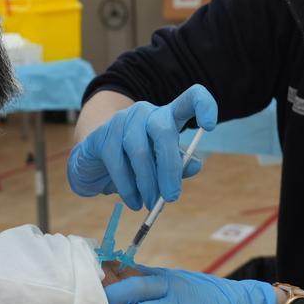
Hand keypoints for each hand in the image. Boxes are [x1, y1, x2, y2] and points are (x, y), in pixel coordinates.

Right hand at [68, 85, 216, 209]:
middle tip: (171, 197)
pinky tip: (134, 201)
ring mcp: (122, 120)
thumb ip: (179, 165)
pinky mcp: (102, 134)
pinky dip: (128, 187)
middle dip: (169, 168)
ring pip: (139, 150)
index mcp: (167, 116)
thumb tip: (195, 165)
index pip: (189, 99)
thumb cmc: (135, 164)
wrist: (94, 164)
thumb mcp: (161, 165)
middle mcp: (146, 112)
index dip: (203, 105)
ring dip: (147, 183)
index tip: (210, 125)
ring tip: (150, 204)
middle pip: (163, 130)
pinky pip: (117, 162)